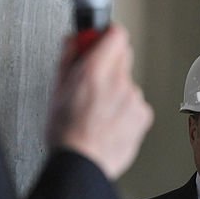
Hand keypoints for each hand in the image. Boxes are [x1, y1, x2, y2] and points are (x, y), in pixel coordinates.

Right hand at [48, 25, 152, 179]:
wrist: (82, 164)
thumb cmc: (66, 134)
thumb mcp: (56, 91)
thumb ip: (68, 59)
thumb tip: (72, 41)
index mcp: (95, 71)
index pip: (115, 34)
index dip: (106, 36)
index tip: (99, 41)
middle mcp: (119, 82)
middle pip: (123, 56)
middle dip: (109, 62)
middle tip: (93, 79)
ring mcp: (134, 99)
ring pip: (128, 83)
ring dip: (116, 91)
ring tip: (98, 111)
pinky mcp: (143, 116)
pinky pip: (135, 104)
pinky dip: (125, 110)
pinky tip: (109, 122)